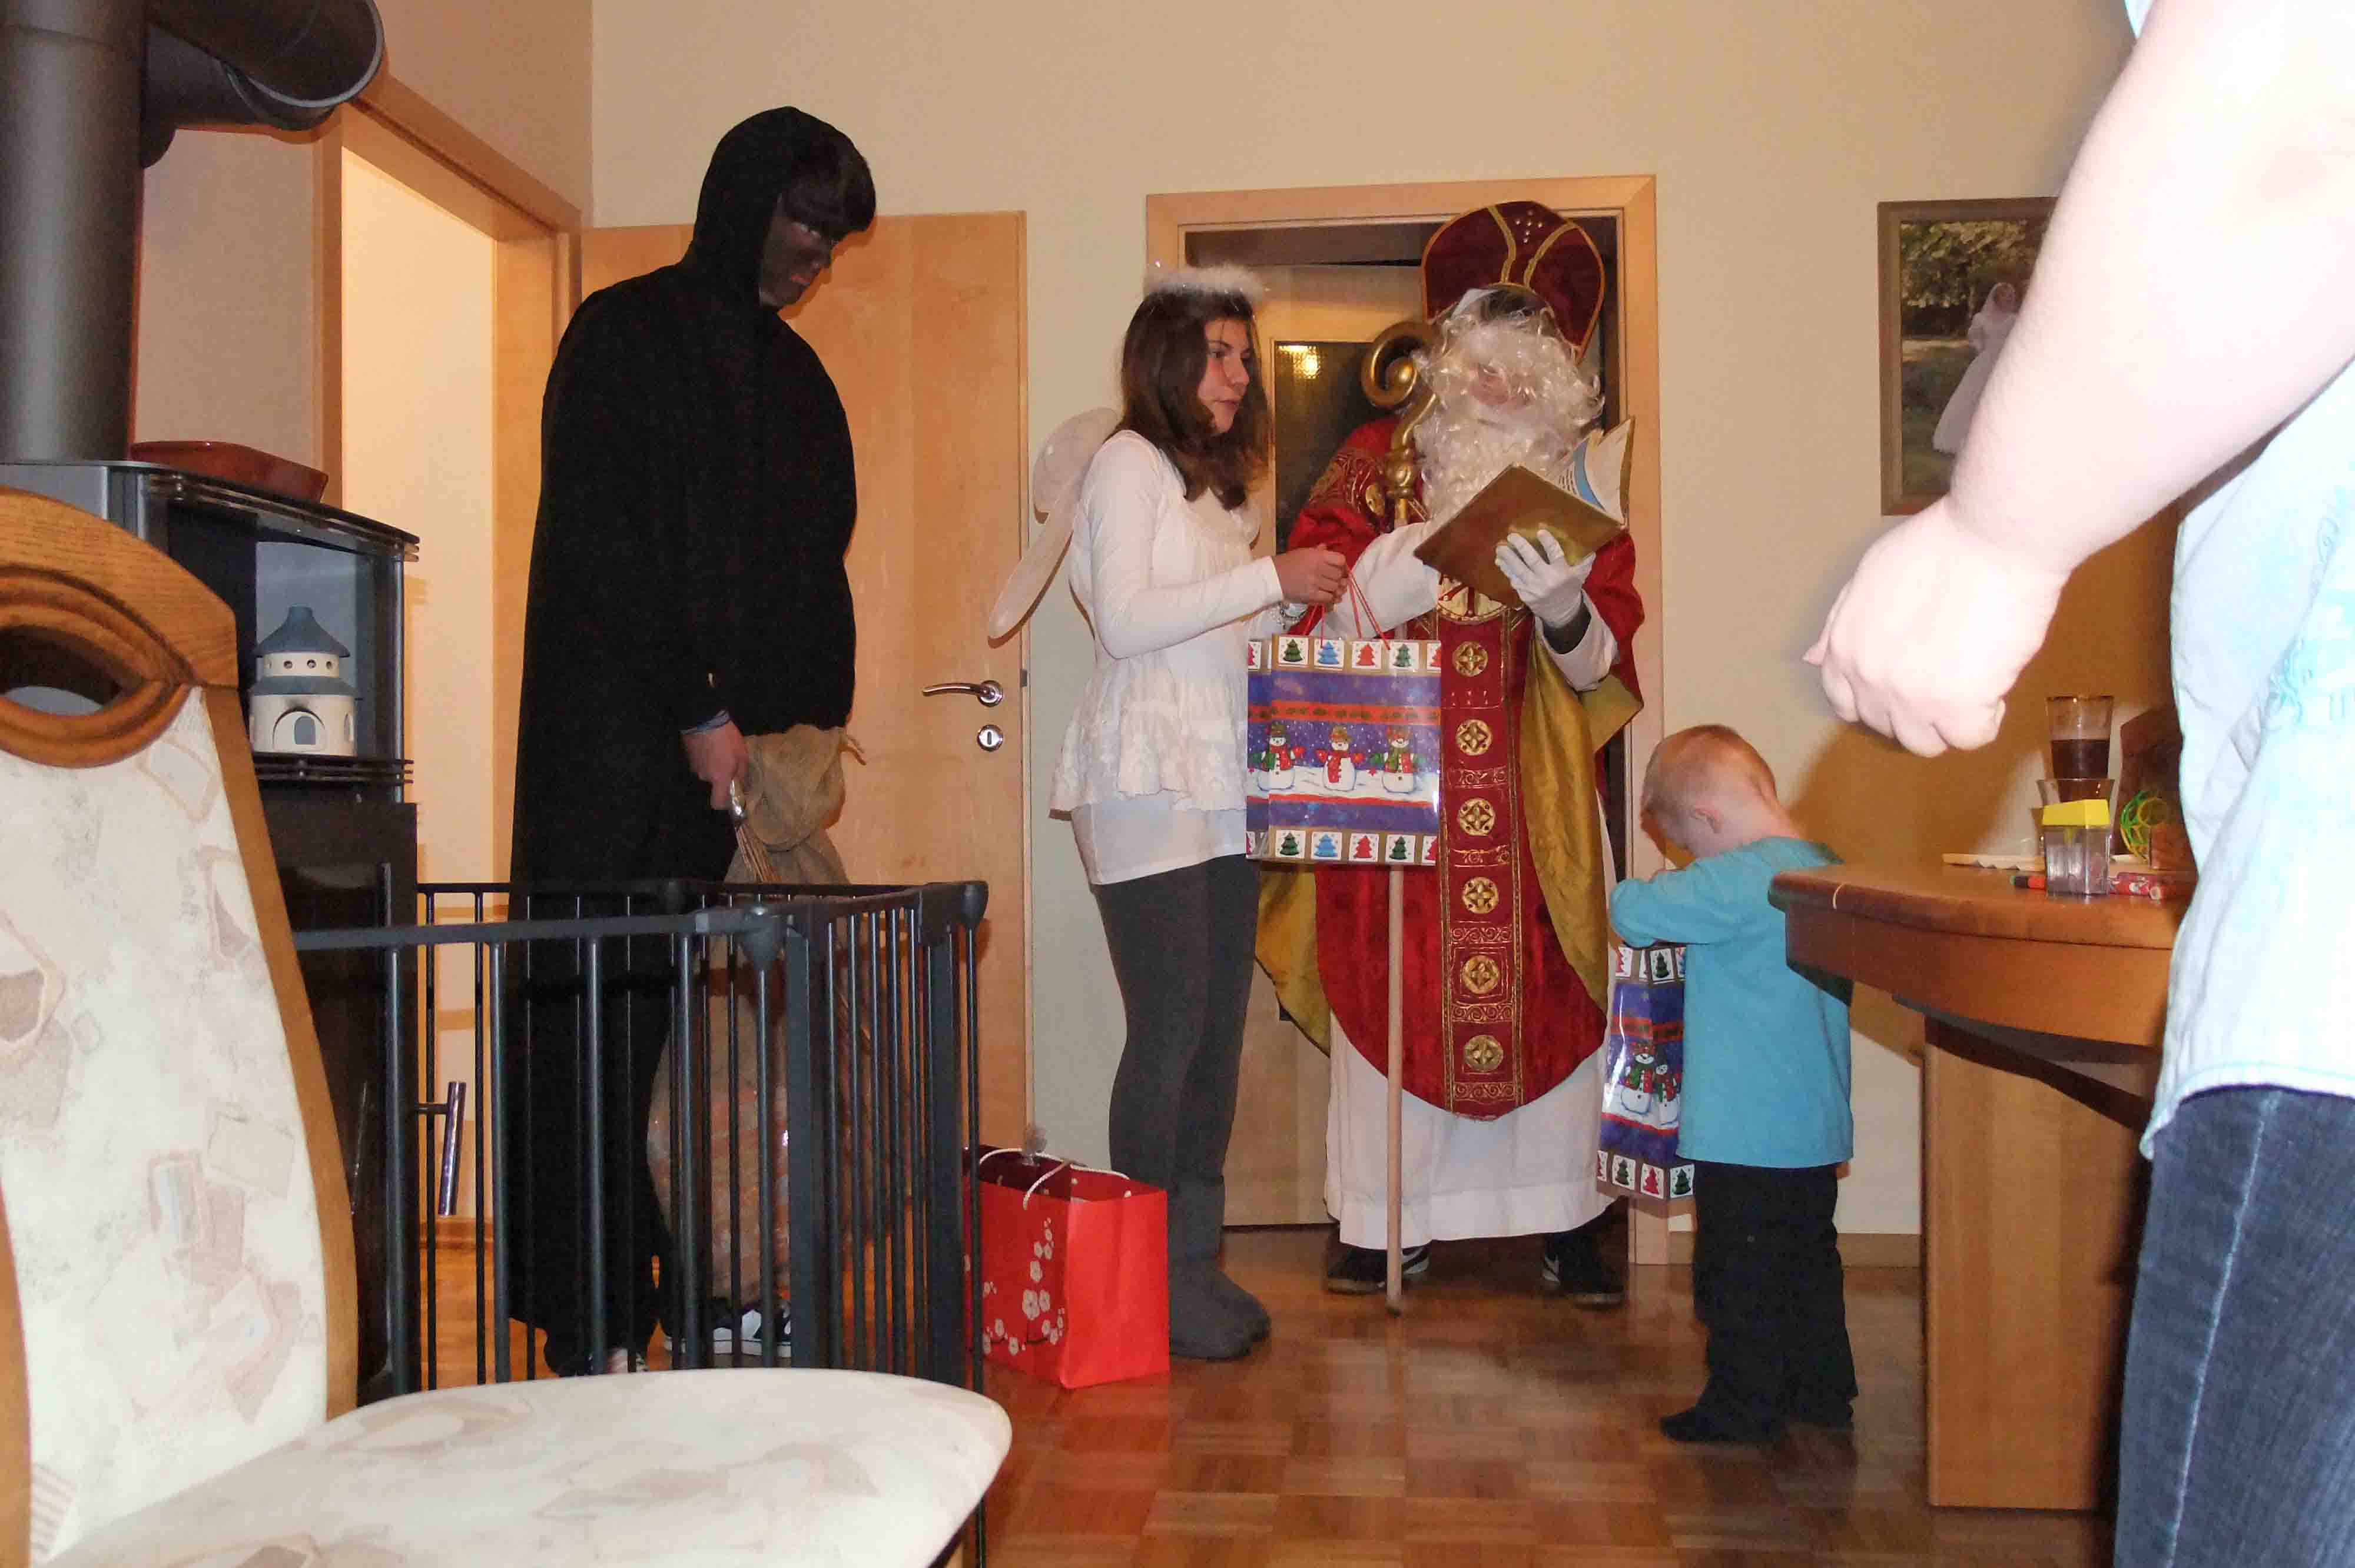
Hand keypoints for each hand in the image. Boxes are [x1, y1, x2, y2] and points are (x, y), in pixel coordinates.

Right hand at [682, 719, 749, 809]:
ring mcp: (694, 766)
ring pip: (707, 771)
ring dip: (714, 765)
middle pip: (714, 783)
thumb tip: (742, 785)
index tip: (731, 796)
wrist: (704, 719)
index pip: (717, 803)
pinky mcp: (688, 756)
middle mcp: (704, 776)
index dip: (723, 804)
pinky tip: (712, 745)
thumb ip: (742, 774)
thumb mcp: (742, 755)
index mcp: (719, 779)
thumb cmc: (727, 739)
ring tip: (720, 749)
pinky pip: (701, 762)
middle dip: (721, 776)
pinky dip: (706, 757)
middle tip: (730, 761)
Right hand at [1274, 546, 1347, 606]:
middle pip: (1339, 575)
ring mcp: (1315, 583)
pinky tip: (1333, 597)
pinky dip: (1333, 598)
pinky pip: (1328, 598)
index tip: (1341, 568)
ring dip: (1337, 589)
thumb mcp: (1304, 552)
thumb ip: (1318, 551)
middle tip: (1337, 580)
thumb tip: (1327, 548)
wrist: (1273, 577)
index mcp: (1317, 556)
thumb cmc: (1288, 562)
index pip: (1340, 560)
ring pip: (1335, 587)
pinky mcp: (1311, 596)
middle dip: (1340, 578)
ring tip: (1336, 589)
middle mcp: (1318, 569)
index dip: (1343, 565)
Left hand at [1494, 532, 1593, 625]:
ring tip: (1500, 547)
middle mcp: (1547, 580)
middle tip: (1512, 535)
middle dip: (1521, 547)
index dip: (1548, 542)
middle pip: (1532, 561)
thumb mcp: (1580, 575)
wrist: (1561, 613)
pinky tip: (1500, 561)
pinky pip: (1514, 580)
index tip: (1540, 531)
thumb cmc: (1570, 589)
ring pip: (1518, 570)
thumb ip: (1584, 561)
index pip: (1555, 554)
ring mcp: (1534, 588)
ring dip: (1508, 558)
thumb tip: (1590, 546)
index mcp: (1562, 573)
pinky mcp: (1525, 595)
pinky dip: (1506, 570)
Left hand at [1805, 501, 2066, 755]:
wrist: (1992, 536)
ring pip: (1926, 743)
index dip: (1878, 700)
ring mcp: (1908, 696)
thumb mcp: (1869, 576)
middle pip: (1887, 726)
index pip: (1844, 702)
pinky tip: (1995, 684)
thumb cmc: (1940, 546)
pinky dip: (1987, 718)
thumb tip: (1813, 659)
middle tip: (1950, 674)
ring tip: (1973, 681)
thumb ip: (1840, 622)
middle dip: (1917, 709)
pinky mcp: (1955, 705)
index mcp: (1843, 647)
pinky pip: (1969, 738)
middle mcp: (1867, 677)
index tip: (1909, 685)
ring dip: (1950, 721)